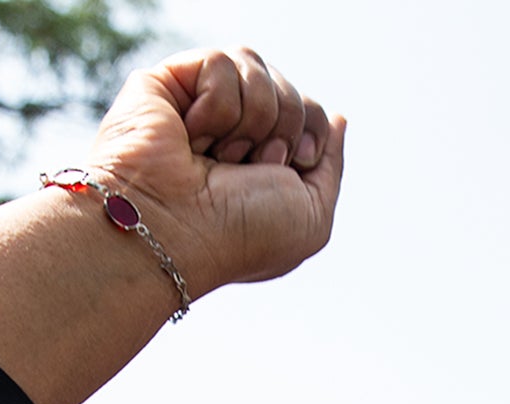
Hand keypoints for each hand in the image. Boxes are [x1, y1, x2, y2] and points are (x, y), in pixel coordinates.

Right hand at [89, 47, 346, 296]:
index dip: (311, 135)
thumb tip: (339, 117)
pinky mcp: (170, 82)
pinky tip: (191, 138)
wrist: (177, 233)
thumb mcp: (312, 215)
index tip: (287, 168)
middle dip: (283, 128)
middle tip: (246, 169)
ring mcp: (200, 103)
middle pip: (290, 89)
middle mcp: (235, 128)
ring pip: (256, 67)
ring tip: (217, 156)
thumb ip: (331, 166)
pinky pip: (222, 62)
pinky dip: (217, 107)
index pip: (311, 111)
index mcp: (265, 159)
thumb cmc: (240, 235)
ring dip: (251, 120)